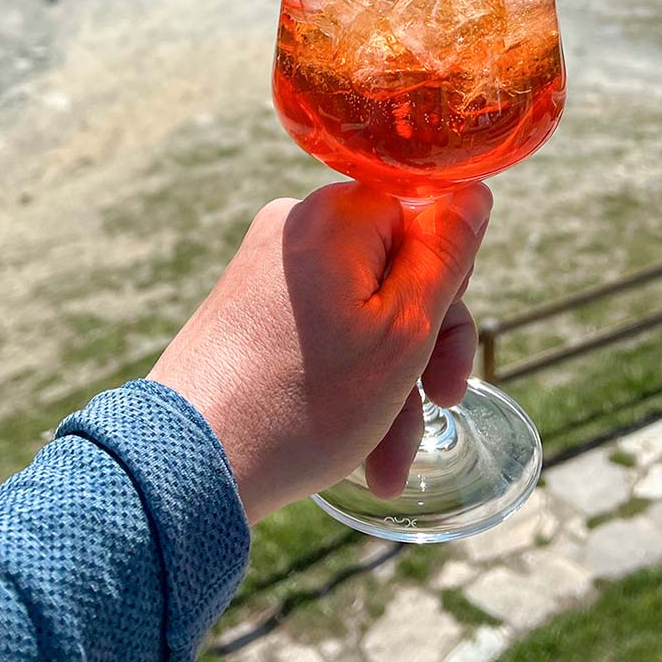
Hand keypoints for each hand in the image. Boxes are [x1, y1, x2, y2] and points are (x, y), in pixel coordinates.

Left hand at [148, 182, 491, 523]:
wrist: (186, 461)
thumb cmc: (304, 400)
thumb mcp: (403, 332)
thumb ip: (446, 257)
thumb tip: (475, 190)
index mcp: (339, 214)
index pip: (427, 227)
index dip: (449, 299)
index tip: (449, 371)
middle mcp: (297, 225)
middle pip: (394, 276)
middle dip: (419, 359)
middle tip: (432, 420)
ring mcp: (267, 267)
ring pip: (359, 316)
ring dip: (386, 388)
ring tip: (384, 471)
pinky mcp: (246, 306)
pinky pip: (319, 331)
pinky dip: (343, 382)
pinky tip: (355, 451)